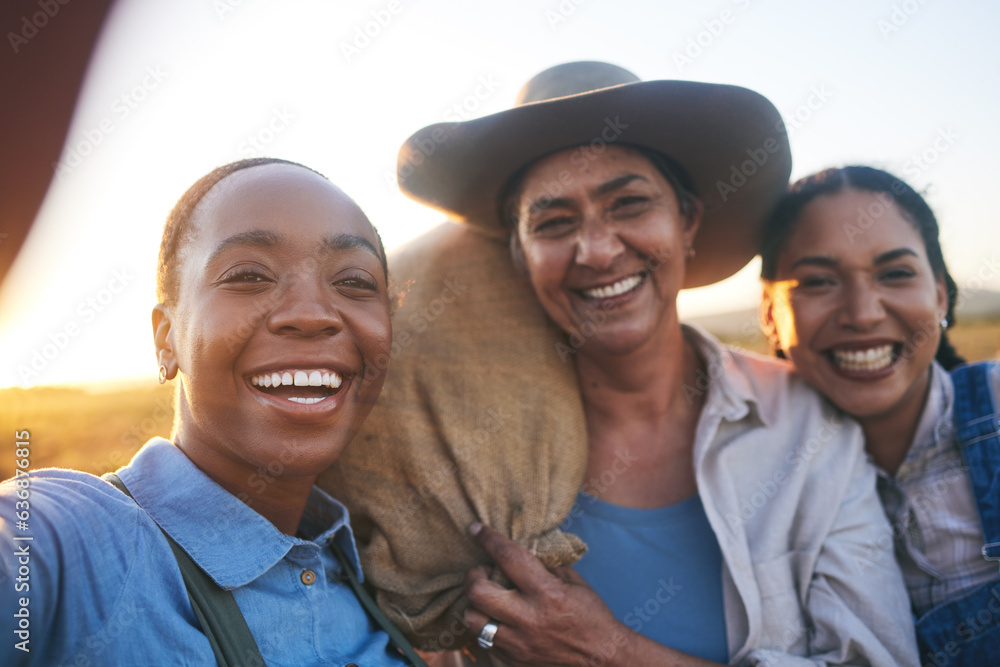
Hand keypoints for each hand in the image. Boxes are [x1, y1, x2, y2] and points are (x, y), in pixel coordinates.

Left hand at [463, 523, 634, 666]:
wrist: (602, 657)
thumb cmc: (591, 615)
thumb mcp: (573, 581)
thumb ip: (544, 566)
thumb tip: (519, 553)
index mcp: (545, 593)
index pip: (508, 558)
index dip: (488, 539)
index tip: (474, 529)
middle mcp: (528, 618)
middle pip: (478, 593)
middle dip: (473, 576)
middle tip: (482, 572)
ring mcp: (518, 643)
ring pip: (473, 620)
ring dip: (475, 604)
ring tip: (487, 597)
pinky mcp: (514, 660)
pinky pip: (484, 641)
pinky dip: (487, 626)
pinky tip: (498, 619)